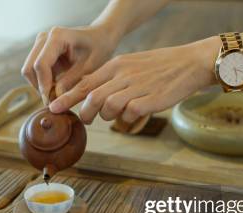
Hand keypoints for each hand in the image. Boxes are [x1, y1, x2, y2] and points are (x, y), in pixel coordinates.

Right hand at [21, 25, 118, 101]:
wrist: (101, 37)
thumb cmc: (99, 48)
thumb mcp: (89, 67)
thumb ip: (71, 82)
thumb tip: (54, 99)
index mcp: (57, 36)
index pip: (41, 65)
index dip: (44, 86)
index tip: (52, 102)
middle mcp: (44, 38)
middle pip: (29, 68)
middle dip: (40, 87)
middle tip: (55, 102)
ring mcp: (39, 44)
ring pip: (29, 71)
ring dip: (40, 86)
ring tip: (58, 95)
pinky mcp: (40, 51)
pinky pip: (34, 72)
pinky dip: (43, 82)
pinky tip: (57, 88)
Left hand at [49, 37, 218, 123]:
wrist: (189, 63)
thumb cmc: (159, 67)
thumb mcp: (130, 65)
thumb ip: (111, 79)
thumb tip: (90, 95)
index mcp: (116, 65)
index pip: (85, 83)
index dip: (67, 97)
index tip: (54, 107)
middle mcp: (123, 75)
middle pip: (91, 98)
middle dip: (84, 113)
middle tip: (85, 120)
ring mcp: (136, 87)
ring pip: (107, 107)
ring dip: (106, 116)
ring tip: (116, 113)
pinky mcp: (149, 100)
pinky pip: (128, 115)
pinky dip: (127, 119)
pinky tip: (134, 114)